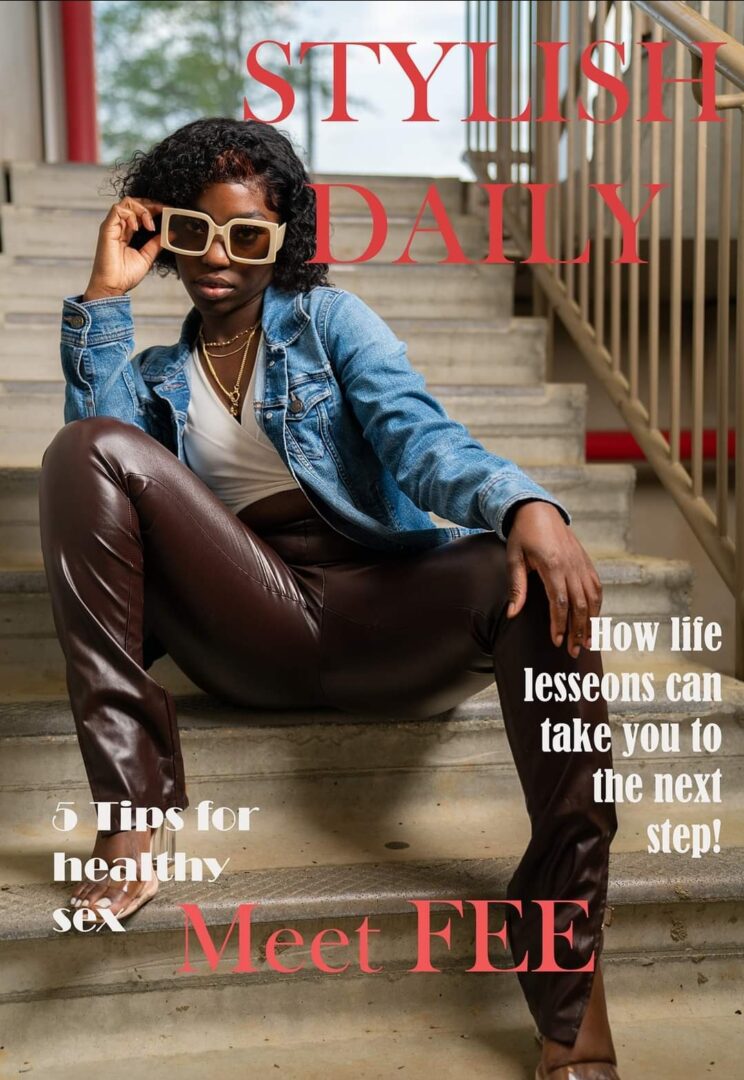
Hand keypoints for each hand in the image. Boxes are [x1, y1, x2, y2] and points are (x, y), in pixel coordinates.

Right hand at [83, 197, 163, 300]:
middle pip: (134, 203)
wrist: (112, 287)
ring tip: (151, 226)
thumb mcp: (147, 256)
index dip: (154, 209)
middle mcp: (119, 226)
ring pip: (126, 202)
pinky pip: (118, 210)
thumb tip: (172, 234)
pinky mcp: (107, 228)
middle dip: (151, 204)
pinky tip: (137, 228)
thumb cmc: (125, 275)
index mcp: (127, 232)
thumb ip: (157, 243)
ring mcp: (112, 226)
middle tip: (164, 212)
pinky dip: (131, 215)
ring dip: (142, 210)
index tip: (168, 212)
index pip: (140, 212)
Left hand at [504, 501, 601, 656]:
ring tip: (588, 642)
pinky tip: (594, 620)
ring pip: (592, 598)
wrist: (539, 510)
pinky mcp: (586, 562)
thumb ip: (516, 587)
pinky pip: (596, 587)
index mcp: (553, 565)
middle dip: (577, 630)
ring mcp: (581, 563)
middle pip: (580, 604)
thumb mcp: (514, 559)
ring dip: (591, 622)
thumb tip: (512, 614)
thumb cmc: (523, 535)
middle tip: (574, 651)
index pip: (560, 602)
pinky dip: (598, 605)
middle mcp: (571, 566)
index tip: (557, 642)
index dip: (560, 624)